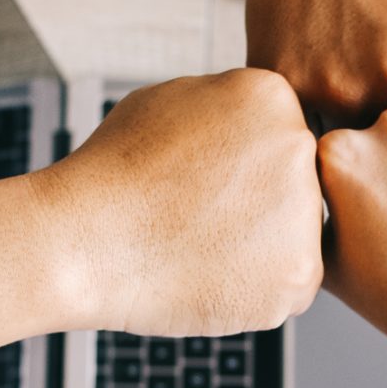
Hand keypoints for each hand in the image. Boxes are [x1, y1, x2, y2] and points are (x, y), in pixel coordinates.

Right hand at [36, 69, 322, 334]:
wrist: (82, 244)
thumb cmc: (113, 172)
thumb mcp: (168, 99)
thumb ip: (225, 104)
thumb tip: (252, 117)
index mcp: (270, 97)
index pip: (279, 135)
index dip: (236, 166)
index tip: (198, 182)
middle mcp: (299, 147)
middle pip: (296, 184)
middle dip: (256, 205)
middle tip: (198, 219)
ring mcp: (304, 213)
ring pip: (296, 237)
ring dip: (260, 248)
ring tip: (200, 248)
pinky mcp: (298, 276)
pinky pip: (288, 285)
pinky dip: (254, 290)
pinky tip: (208, 277)